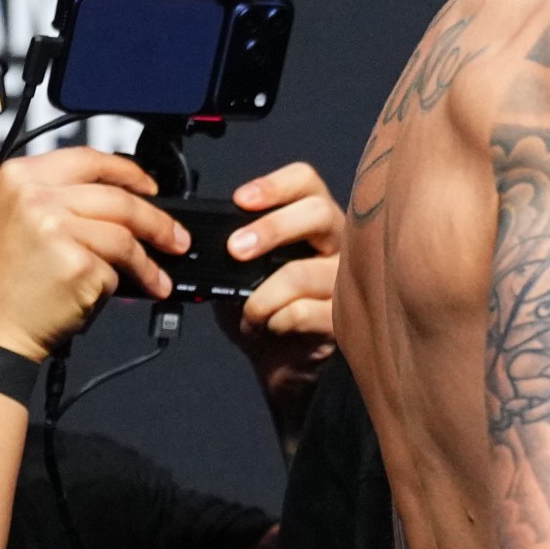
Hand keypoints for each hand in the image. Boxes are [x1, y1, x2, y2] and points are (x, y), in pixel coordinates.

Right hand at [0, 149, 187, 360]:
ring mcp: (54, 228)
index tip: (151, 188)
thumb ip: (59, 198)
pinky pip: (118, 268)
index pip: (89, 159)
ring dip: (149, 260)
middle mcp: (33, 196)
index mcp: (18, 177)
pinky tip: (124, 291)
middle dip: (157, 221)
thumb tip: (122, 197)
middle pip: (118, 198)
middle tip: (176, 237)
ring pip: (126, 235)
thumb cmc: (3, 284)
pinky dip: (128, 282)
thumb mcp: (14, 221)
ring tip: (157, 276)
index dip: (129, 172)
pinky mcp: (76, 263)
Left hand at [212, 161, 342, 446]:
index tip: (241, 200)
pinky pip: (304, 312)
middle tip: (235, 250)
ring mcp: (347, 280)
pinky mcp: (345, 318)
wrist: (281, 366)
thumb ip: (233, 250)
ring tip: (251, 313)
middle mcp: (339, 244)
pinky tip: (273, 328)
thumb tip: (202, 237)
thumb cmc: (265, 312)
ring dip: (262, 296)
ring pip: (303, 271)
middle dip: (271, 228)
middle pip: (319, 212)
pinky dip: (275, 322)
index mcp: (313, 225)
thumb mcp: (239, 274)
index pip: (308, 182)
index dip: (275, 184)